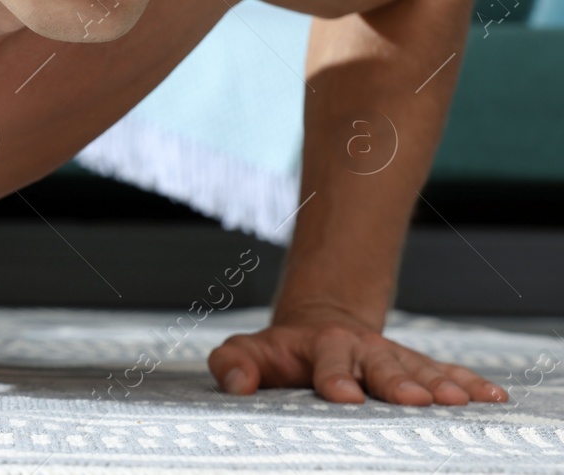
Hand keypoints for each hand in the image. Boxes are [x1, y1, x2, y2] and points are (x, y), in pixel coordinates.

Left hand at [208, 307, 507, 405]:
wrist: (320, 325)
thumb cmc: (281, 351)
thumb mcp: (248, 352)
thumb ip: (233, 364)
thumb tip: (238, 382)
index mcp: (320, 347)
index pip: (327, 363)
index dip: (334, 378)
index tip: (344, 395)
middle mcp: (360, 350)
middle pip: (381, 366)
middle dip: (396, 382)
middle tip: (414, 399)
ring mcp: (391, 358)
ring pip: (419, 370)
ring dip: (440, 385)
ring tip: (460, 400)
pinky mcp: (416, 367)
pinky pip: (446, 373)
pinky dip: (469, 384)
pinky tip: (493, 397)